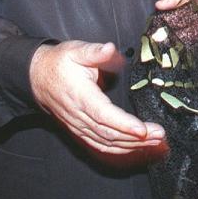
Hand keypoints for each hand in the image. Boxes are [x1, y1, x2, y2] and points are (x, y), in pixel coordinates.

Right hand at [30, 41, 164, 154]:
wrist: (37, 77)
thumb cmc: (59, 63)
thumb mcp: (75, 50)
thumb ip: (94, 51)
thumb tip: (109, 49)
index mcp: (80, 96)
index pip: (103, 115)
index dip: (123, 124)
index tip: (142, 129)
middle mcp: (79, 115)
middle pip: (109, 133)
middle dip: (136, 138)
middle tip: (160, 135)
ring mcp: (79, 126)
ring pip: (106, 143)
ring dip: (132, 146)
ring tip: (155, 143)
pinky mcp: (81, 130)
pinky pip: (101, 145)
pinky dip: (120, 150)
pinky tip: (136, 148)